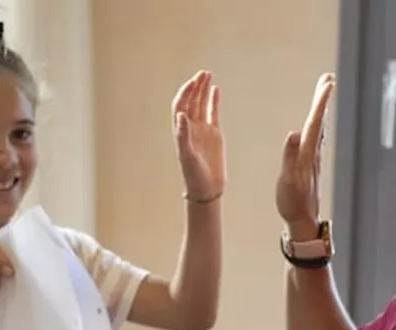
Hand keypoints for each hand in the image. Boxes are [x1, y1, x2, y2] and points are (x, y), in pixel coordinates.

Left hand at [172, 70, 224, 201]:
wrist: (206, 189)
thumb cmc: (193, 175)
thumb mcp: (187, 156)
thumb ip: (183, 136)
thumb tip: (181, 115)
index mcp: (181, 131)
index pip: (180, 106)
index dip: (185, 93)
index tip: (193, 83)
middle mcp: (190, 128)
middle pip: (191, 101)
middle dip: (195, 86)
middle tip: (203, 73)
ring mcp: (203, 130)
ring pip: (202, 105)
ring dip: (203, 90)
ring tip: (208, 75)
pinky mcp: (214, 135)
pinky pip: (213, 113)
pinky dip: (213, 101)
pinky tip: (215, 90)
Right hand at [276, 74, 334, 238]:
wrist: (302, 222)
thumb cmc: (293, 204)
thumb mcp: (287, 182)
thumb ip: (290, 158)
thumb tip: (294, 135)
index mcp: (307, 155)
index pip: (315, 123)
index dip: (321, 103)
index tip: (328, 84)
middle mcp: (313, 153)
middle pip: (320, 120)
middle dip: (323, 98)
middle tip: (328, 78)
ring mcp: (313, 158)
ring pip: (319, 127)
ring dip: (321, 108)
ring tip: (323, 91)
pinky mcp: (310, 163)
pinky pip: (316, 136)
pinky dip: (318, 122)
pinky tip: (317, 120)